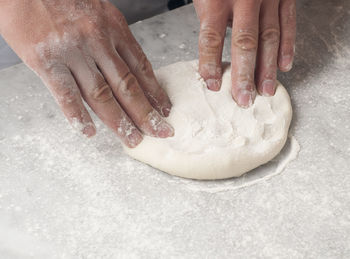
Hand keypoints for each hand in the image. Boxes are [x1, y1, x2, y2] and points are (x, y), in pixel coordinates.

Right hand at [0, 0, 173, 146]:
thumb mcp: (99, 13)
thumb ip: (113, 42)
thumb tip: (127, 70)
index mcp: (113, 28)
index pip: (142, 68)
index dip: (156, 92)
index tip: (165, 110)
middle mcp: (97, 41)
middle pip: (128, 86)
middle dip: (147, 113)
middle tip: (161, 132)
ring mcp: (72, 52)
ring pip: (102, 94)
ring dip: (120, 121)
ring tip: (133, 139)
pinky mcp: (46, 61)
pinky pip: (65, 94)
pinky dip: (77, 116)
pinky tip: (88, 131)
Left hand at [194, 0, 295, 106]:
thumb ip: (209, 19)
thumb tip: (210, 55)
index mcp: (216, 0)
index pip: (212, 38)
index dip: (211, 64)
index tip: (212, 85)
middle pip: (245, 43)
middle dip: (244, 74)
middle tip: (243, 99)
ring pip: (269, 37)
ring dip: (268, 67)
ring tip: (265, 91)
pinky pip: (288, 22)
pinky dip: (287, 46)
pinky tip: (284, 66)